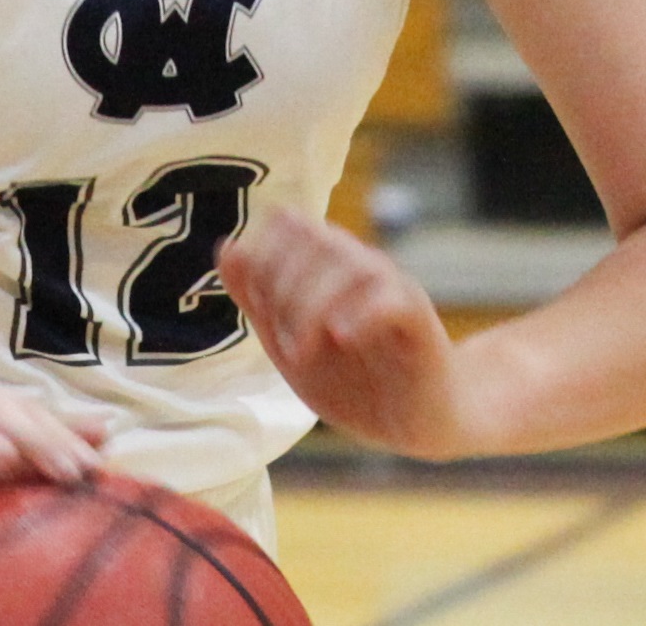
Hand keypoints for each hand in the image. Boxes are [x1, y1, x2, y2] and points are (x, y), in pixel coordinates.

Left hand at [218, 210, 465, 458]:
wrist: (416, 423)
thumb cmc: (353, 381)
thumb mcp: (290, 345)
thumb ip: (257, 299)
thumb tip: (226, 247)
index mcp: (329, 264)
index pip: (288, 222)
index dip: (263, 259)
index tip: (259, 309)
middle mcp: (362, 265)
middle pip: (316, 237)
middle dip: (284, 287)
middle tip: (282, 342)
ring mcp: (395, 289)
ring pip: (351, 265)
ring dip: (313, 308)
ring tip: (301, 353)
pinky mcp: (419, 322)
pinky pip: (392, 298)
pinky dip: (359, 315)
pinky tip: (341, 339)